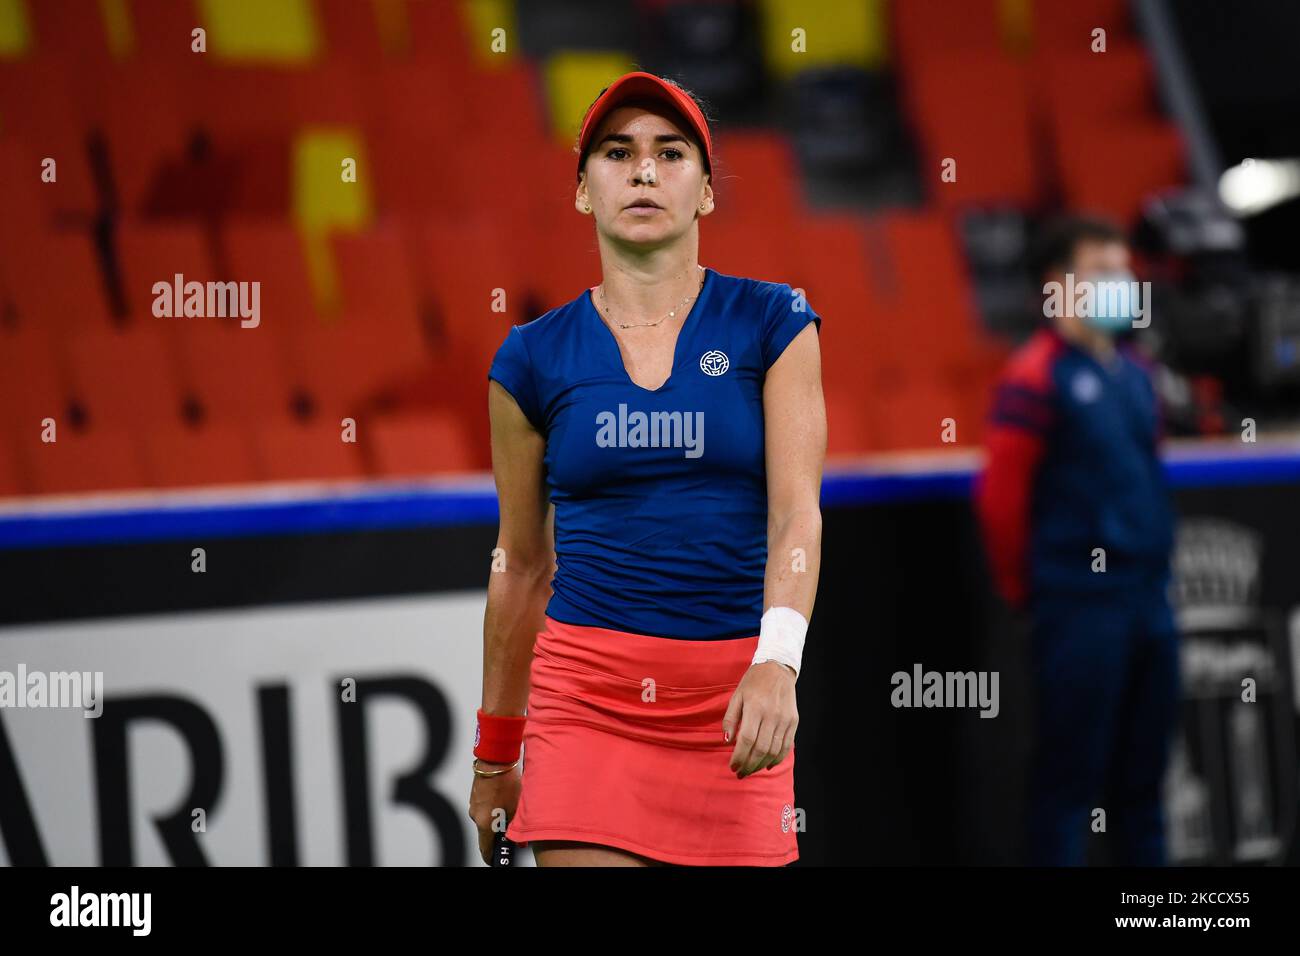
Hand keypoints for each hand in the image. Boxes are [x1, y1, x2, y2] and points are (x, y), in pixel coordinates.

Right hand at [467, 760, 521, 863]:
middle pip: (487, 832)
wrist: (496, 760)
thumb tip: (520, 841)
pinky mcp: (476, 795)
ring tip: (512, 809)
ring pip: (487, 818)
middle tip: (512, 832)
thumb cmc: (506, 781)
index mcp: (484, 823)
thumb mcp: (516, 807)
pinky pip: (485, 807)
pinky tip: (505, 799)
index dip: (491, 856)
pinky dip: (494, 807)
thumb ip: (516, 827)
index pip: (485, 848)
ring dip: (498, 818)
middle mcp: (476, 816)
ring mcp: (474, 805)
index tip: (496, 859)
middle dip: (499, 833)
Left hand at [722, 661, 797, 778]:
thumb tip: (727, 742)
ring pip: (774, 750)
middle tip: (740, 773)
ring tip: (751, 770)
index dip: (739, 756)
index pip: (746, 739)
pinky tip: (767, 765)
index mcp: (755, 707)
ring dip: (761, 765)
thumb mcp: (737, 696)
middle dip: (749, 765)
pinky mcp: (793, 721)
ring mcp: (784, 719)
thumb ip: (730, 719)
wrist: (777, 668)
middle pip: (760, 748)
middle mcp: (771, 714)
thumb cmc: (753, 682)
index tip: (732, 766)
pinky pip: (786, 746)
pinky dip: (777, 759)